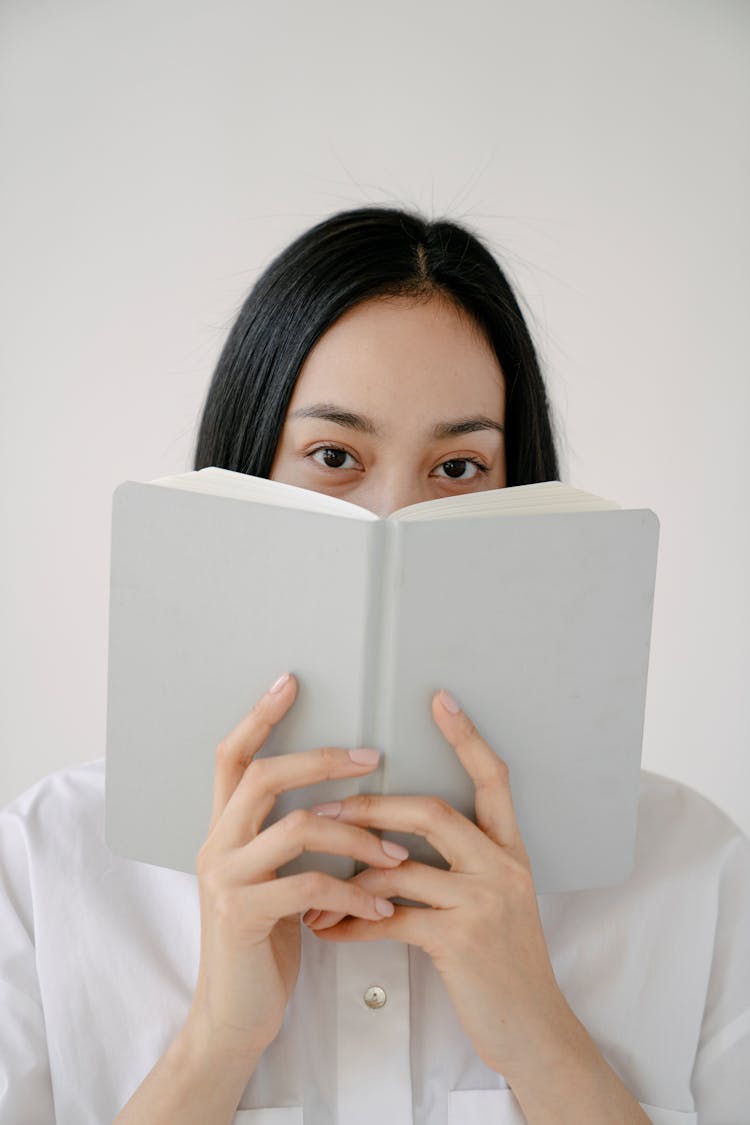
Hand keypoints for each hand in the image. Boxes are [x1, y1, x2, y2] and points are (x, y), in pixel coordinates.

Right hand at [184, 672, 406, 1062]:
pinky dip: (354, 892)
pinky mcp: (244, 917)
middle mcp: (216, 845)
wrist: (233, 1018)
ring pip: (296, 827)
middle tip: (372, 755)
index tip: (290, 680)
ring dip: (357, 835)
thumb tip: (335, 802)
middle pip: (263, 776)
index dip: (258, 716)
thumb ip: (286, 841)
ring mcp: (226, 880)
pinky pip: (309, 886)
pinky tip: (382, 907)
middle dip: (320, 760)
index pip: (231, 757)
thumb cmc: (264, 944)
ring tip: (398, 854)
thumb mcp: (270, 882)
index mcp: (223, 830)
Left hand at [303, 688, 577, 1083]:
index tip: (440, 698)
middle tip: (325, 808)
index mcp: (510, 851)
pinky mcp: (460, 941)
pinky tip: (325, 929)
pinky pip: (390, 918)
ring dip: (348, 873)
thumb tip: (391, 843)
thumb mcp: (496, 903)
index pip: (494, 779)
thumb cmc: (503, 965)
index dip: (467, 737)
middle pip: (432, 812)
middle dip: (372, 807)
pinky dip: (350, 922)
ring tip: (310, 882)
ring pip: (401, 867)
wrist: (533, 1031)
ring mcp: (484, 902)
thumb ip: (458, 867)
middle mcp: (502, 867)